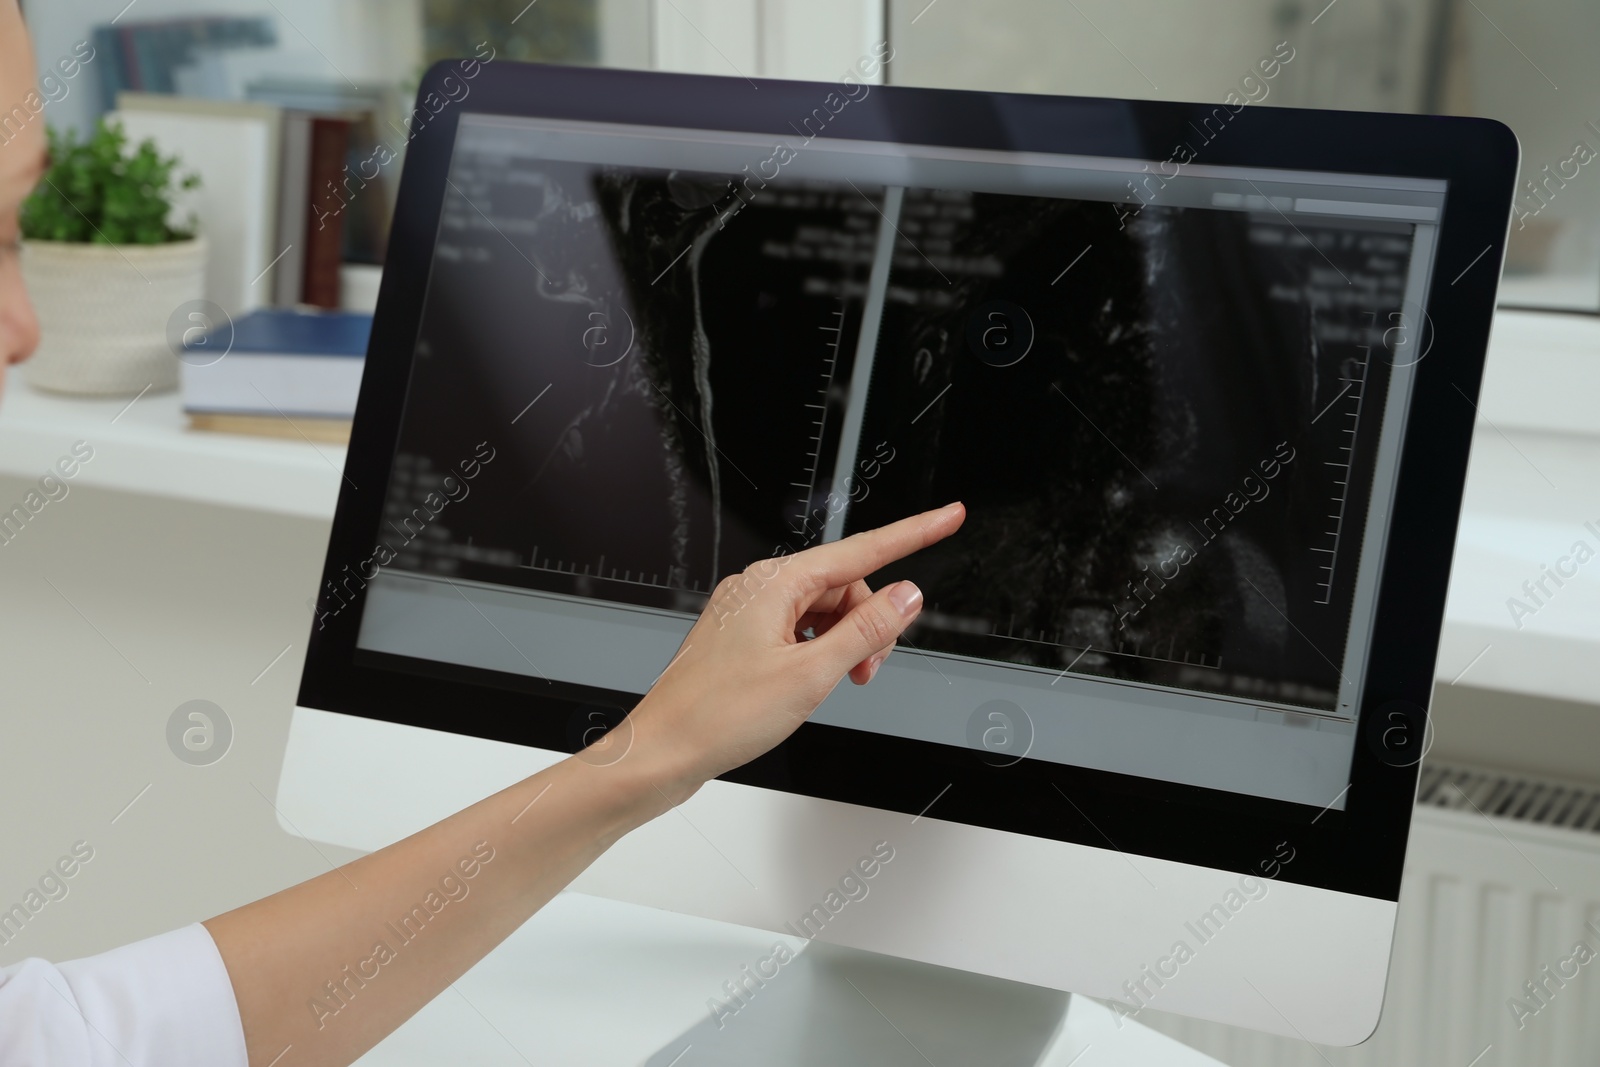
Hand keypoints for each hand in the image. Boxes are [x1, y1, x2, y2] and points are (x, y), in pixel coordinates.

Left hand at [628, 502, 965, 789]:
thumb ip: (865, 632)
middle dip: (869, 625)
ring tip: (838, 684)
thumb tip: (907, 597)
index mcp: (776, 584)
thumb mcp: (811, 675)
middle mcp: (759, 588)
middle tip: (869, 671)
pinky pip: (798, 629)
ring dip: (843, 644)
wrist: (662, 750)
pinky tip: (811, 682)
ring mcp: (749, 612)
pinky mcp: (743, 637)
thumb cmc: (718, 714)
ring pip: (823, 611)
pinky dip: (818, 652)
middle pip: (844, 587)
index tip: (947, 517)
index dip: (913, 534)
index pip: (862, 550)